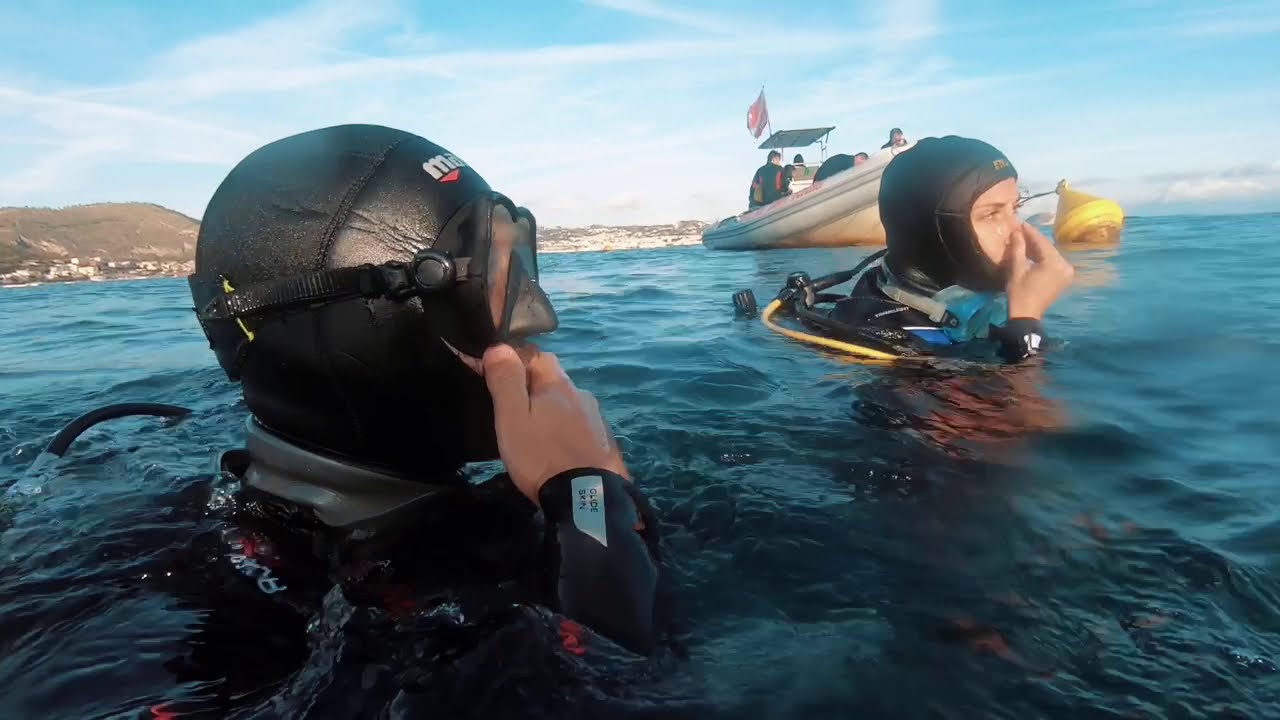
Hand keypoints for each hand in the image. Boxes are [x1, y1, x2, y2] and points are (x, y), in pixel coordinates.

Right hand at [480, 344, 629, 504]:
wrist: (586, 498)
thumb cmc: (542, 455)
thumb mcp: (513, 417)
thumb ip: (506, 380)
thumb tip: (498, 346)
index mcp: (558, 384)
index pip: (535, 355)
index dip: (513, 361)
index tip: (494, 377)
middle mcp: (581, 394)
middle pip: (553, 380)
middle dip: (532, 388)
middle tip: (511, 411)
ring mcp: (596, 419)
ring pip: (567, 404)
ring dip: (550, 411)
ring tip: (533, 434)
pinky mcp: (604, 442)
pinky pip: (579, 426)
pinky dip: (565, 431)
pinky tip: (556, 449)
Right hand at [1006, 222, 1075, 318]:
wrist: (1026, 315)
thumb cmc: (1020, 292)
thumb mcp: (1017, 269)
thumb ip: (1018, 248)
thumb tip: (1017, 232)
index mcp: (1054, 263)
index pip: (1042, 242)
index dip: (1030, 232)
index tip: (1021, 223)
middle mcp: (1065, 266)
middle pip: (1048, 248)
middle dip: (1035, 240)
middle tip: (1022, 231)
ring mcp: (1067, 272)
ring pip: (1051, 254)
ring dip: (1038, 248)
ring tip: (1025, 241)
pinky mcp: (1064, 278)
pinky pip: (1054, 262)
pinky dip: (1044, 258)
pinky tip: (1033, 253)